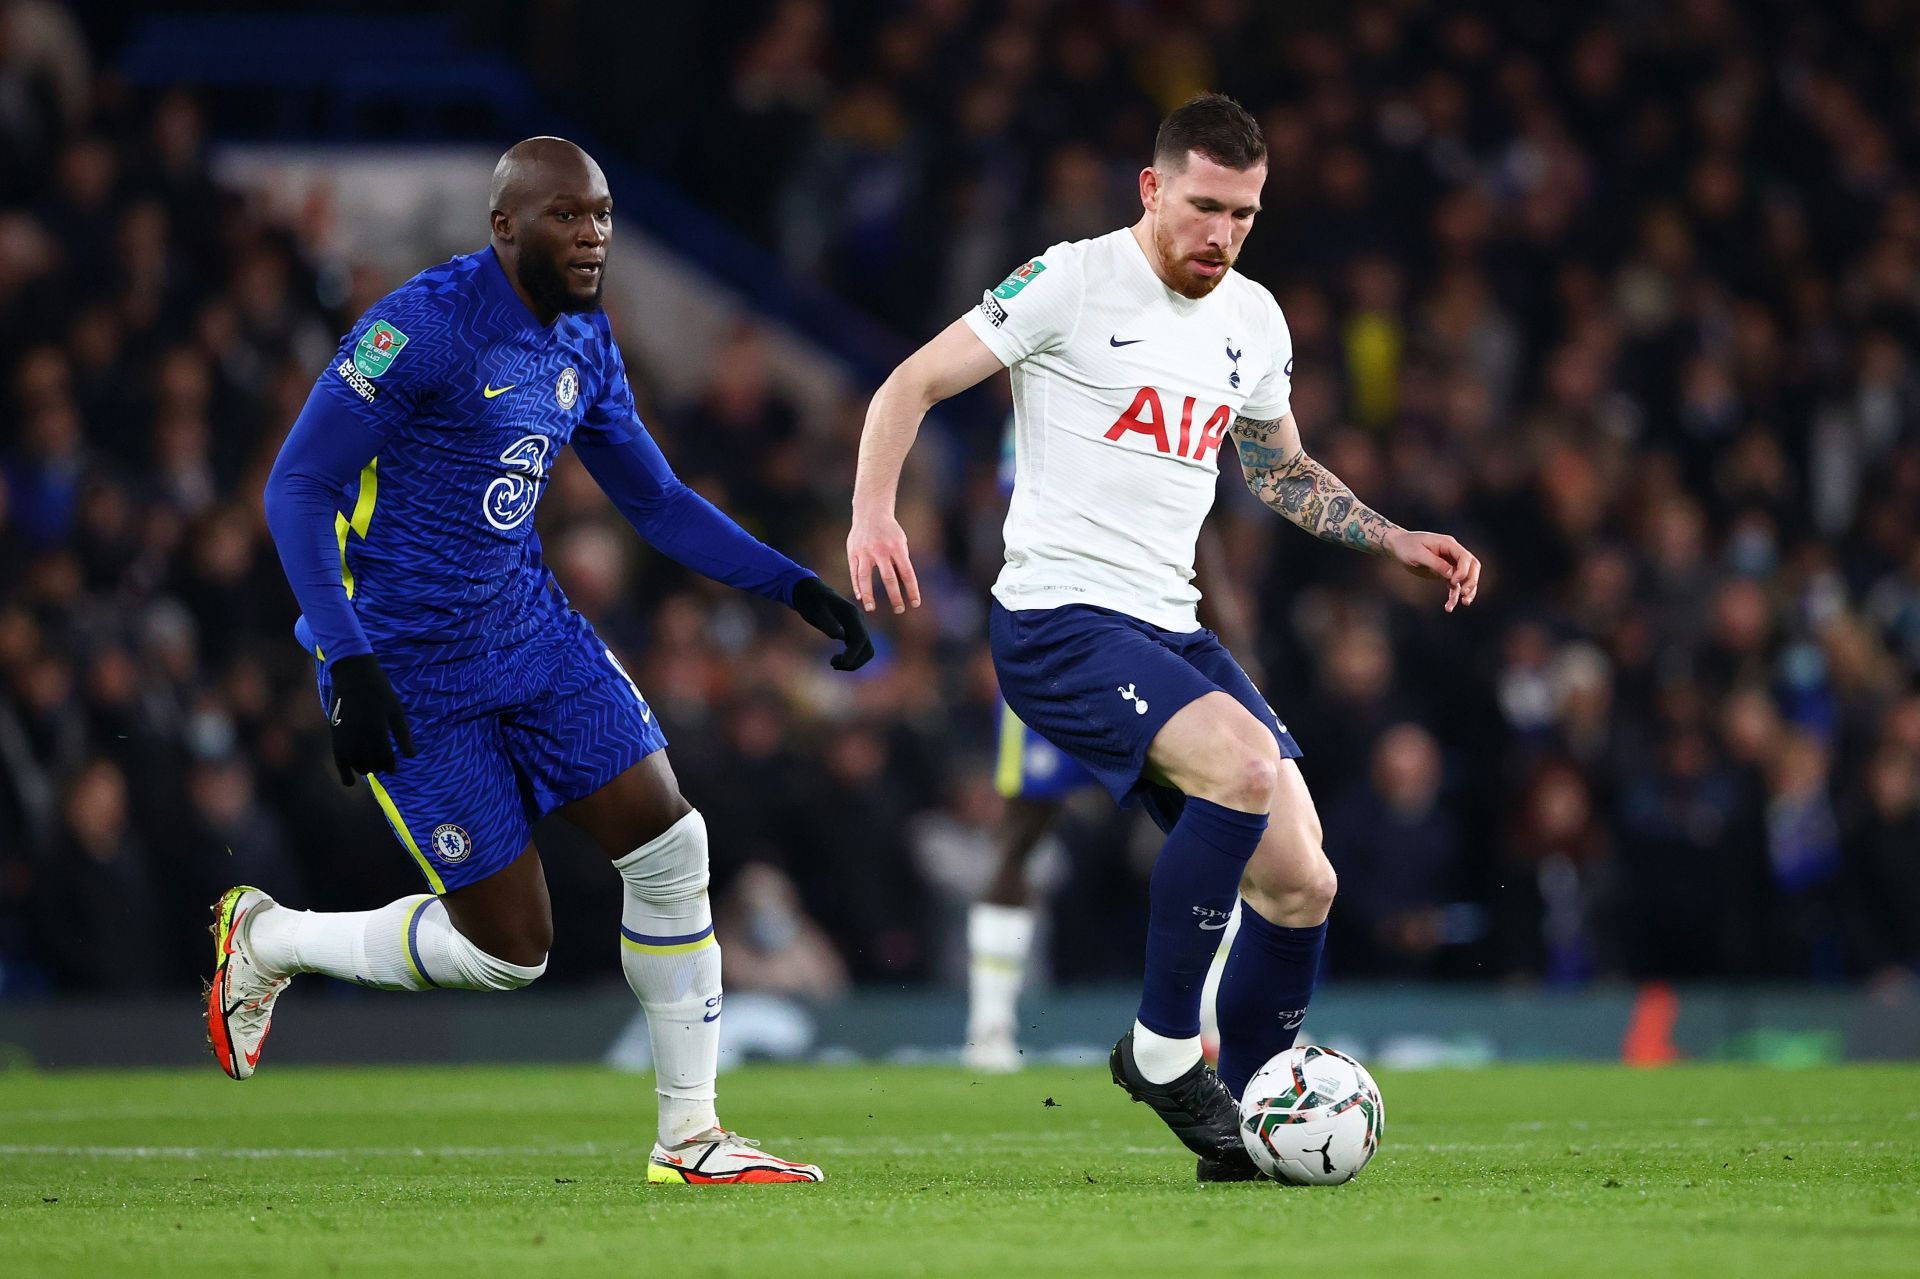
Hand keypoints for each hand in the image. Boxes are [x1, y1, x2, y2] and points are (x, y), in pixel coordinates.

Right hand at [326, 654, 415, 785]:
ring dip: (364, 768)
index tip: (393, 766)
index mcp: (377, 730)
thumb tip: (412, 756)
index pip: (385, 758)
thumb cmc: (379, 691)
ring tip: (370, 767)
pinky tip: (349, 783)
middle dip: (378, 767)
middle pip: (370, 764)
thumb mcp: (395, 710)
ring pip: (355, 764)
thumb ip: (402, 734)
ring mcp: (345, 736)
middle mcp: (360, 736)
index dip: (390, 765)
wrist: (353, 674)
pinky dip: (344, 773)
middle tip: (383, 764)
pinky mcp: (335, 734)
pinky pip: (338, 759)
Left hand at [792, 576, 875, 670]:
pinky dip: (850, 658)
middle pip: (867, 648)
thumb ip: (828, 622)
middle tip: (834, 664)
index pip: (861, 638)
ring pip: (865, 651)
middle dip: (855, 661)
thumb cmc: (812, 600)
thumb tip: (841, 635)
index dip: (854, 653)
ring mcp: (856, 627)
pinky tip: (835, 660)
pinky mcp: (851, 632)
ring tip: (833, 663)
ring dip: (853, 662)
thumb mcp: (816, 610)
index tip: (842, 663)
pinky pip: (857, 650)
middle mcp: (858, 621)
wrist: (811, 593)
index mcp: (852, 615)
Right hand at [846, 508, 920, 613]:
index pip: (907, 573)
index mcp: (897, 547)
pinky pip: (854, 572)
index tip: (915, 603)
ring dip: (869, 594)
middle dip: (894, 596)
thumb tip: (902, 584)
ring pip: (865, 577)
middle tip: (899, 610)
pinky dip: (857, 585)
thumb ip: (901, 560)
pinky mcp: (853, 552)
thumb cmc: (889, 530)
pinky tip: (861, 596)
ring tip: (871, 608)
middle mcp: (881, 550)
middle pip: (888, 578)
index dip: (911, 590)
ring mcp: (865, 551)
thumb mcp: (901, 541)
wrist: (871, 512)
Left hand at [1384, 529, 1481, 612]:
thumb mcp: (1417, 554)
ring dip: (1468, 590)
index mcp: (1448, 544)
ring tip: (1464, 602)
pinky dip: (1454, 595)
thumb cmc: (1406, 546)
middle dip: (1471, 581)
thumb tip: (1451, 574)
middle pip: (1472, 566)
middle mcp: (1452, 553)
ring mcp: (1449, 563)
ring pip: (1466, 577)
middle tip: (1465, 594)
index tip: (1454, 581)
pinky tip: (1449, 607)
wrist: (1398, 546)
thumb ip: (1435, 563)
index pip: (1465, 557)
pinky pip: (1454, 585)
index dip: (1464, 570)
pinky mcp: (1444, 573)